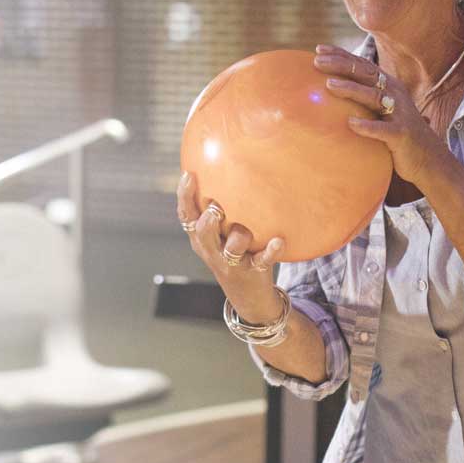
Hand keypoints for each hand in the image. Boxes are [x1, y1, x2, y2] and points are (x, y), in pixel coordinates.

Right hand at [176, 171, 285, 320]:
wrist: (248, 297)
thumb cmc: (233, 255)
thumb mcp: (219, 236)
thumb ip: (219, 209)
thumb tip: (227, 165)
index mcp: (201, 240)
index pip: (186, 217)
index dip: (184, 197)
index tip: (189, 175)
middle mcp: (213, 251)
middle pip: (202, 234)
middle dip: (207, 222)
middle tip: (215, 208)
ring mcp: (232, 264)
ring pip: (231, 249)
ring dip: (239, 237)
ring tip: (245, 230)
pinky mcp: (254, 272)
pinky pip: (262, 260)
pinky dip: (270, 251)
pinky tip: (279, 241)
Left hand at [312, 44, 448, 186]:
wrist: (430, 158)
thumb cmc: (398, 133)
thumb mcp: (382, 112)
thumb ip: (364, 99)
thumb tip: (330, 91)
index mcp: (389, 86)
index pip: (363, 65)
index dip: (342, 55)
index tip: (318, 49)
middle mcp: (395, 94)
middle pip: (366, 75)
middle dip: (342, 65)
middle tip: (317, 61)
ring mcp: (400, 114)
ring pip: (374, 97)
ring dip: (351, 90)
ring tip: (329, 85)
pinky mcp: (402, 135)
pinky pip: (383, 130)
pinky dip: (367, 126)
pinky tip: (351, 123)